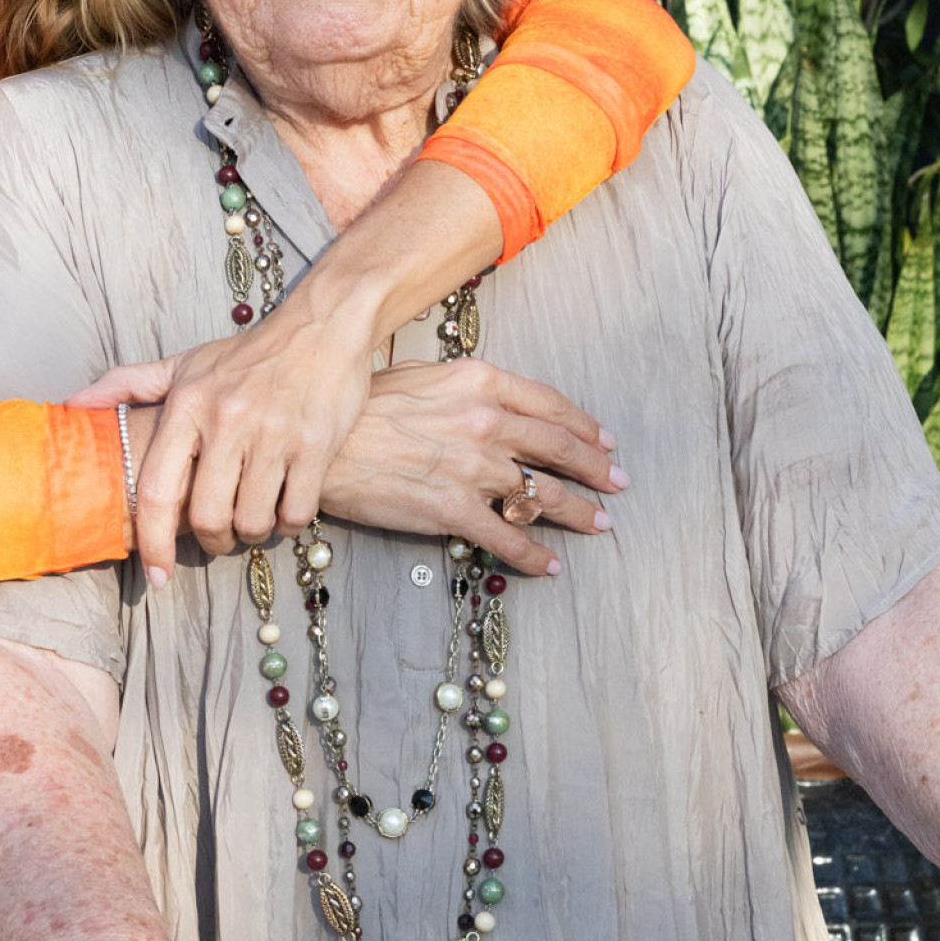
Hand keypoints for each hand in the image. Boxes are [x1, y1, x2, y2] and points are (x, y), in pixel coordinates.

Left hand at [72, 290, 379, 580]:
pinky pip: (295, 512)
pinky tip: (284, 505)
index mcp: (188, 404)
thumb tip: (72, 406)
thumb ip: (127, 385)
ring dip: (252, 533)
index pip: (159, 491)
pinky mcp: (316, 443)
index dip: (153, 543)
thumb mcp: (185, 364)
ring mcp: (274, 432)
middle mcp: (228, 419)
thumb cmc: (248, 354)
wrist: (323, 325)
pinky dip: (287, 523)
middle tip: (218, 535)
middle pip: (209, 518)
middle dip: (212, 541)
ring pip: (253, 521)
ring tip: (253, 515)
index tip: (156, 577)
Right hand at [320, 357, 625, 575]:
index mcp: (481, 382)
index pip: (550, 405)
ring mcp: (473, 469)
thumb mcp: (421, 376)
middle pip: (558, 449)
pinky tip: (551, 564)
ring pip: (542, 495)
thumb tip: (491, 401)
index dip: (585, 426)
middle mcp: (486, 423)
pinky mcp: (454, 511)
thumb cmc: (360, 409)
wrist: (321, 446)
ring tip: (599, 523)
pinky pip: (507, 538)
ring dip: (578, 512)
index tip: (604, 441)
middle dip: (595, 469)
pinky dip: (534, 555)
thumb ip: (464, 388)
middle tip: (617, 483)